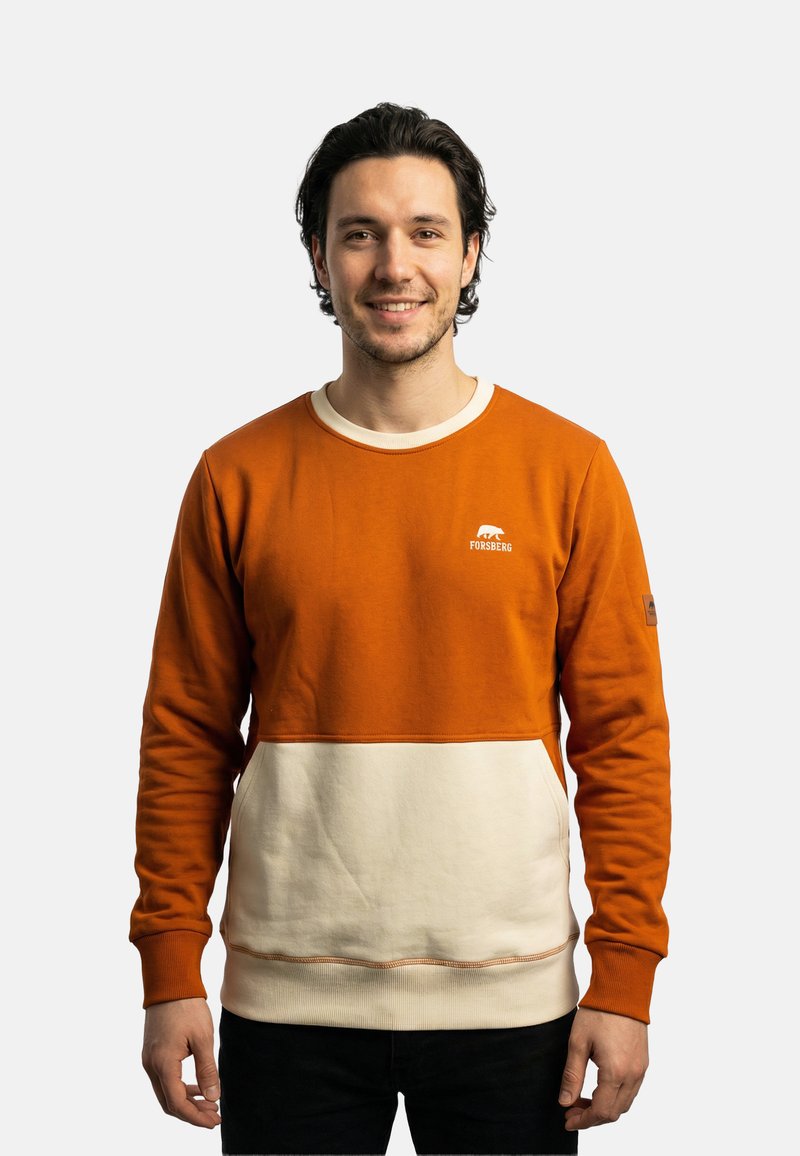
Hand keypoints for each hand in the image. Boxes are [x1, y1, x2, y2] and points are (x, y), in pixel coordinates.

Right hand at [141, 996, 220, 1128]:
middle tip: (215, 1116)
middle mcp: (151, 1065)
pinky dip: (180, 1088)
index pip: (177, 1103)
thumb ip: (207, 1070)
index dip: (196, 1117)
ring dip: (186, 1101)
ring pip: (165, 1092)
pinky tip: (197, 1087)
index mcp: (163, 1064)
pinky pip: (164, 1080)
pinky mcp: (152, 1053)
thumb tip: (213, 1097)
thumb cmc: (187, 1007)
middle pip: (169, 1103)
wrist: (169, 982)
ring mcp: (149, 1059)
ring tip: (210, 1104)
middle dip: (192, 1113)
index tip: (214, 1121)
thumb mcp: (203, 1038)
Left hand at [558, 1006, 648, 1130]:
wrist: (622, 990)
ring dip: (604, 1108)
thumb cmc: (599, 1012)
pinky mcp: (643, 1062)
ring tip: (582, 1099)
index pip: (601, 1111)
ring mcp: (640, 1069)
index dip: (583, 1121)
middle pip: (614, 1112)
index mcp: (615, 1072)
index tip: (568, 1120)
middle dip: (592, 1117)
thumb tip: (565, 1102)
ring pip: (624, 1104)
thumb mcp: (578, 1043)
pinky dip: (615, 1097)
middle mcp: (632, 1075)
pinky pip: (631, 1091)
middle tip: (571, 1110)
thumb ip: (572, 1076)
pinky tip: (599, 1088)